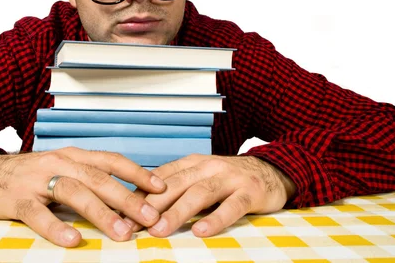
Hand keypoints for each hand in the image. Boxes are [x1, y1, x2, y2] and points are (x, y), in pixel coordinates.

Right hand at [0, 147, 165, 246]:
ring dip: (100, 212)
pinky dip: (56, 227)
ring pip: (74, 192)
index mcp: (73, 156)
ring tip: (121, 232)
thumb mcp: (62, 168)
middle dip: (127, 197)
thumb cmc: (32, 174)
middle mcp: (59, 163)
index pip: (111, 160)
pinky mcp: (17, 200)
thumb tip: (127, 196)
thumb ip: (89, 178)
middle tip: (151, 217)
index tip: (161, 187)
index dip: (137, 173)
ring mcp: (37, 180)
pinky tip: (73, 240)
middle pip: (98, 178)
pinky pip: (38, 214)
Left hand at [122, 154, 295, 236]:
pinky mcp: (250, 192)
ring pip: (199, 194)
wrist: (272, 171)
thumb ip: (177, 187)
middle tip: (132, 224)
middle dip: (152, 205)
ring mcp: (230, 178)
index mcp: (193, 163)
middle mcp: (208, 167)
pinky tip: (201, 231)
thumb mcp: (201, 177)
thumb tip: (141, 205)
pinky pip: (231, 206)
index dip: (140, 194)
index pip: (161, 177)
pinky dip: (215, 219)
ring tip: (159, 230)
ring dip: (177, 212)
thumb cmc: (229, 179)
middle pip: (176, 185)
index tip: (122, 212)